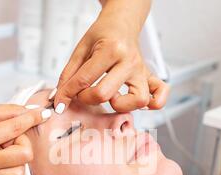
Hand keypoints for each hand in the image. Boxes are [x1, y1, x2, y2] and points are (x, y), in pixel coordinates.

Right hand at [0, 105, 50, 174]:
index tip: (43, 114)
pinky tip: (5, 172)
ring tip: (5, 156)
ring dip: (18, 164)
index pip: (15, 128)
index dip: (32, 119)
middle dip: (23, 144)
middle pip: (24, 155)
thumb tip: (32, 111)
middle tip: (9, 141)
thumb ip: (7, 112)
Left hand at [54, 12, 169, 112]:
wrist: (122, 23)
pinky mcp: (148, 77)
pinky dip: (154, 103)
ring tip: (111, 97)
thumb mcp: (81, 48)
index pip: (84, 80)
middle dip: (87, 98)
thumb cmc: (104, 34)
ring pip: (137, 100)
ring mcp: (141, 71)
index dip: (67, 93)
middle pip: (106, 93)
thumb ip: (69, 74)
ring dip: (120, 105)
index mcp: (111, 50)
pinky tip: (138, 104)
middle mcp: (129, 61)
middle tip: (83, 93)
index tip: (60, 101)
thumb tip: (60, 98)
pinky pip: (160, 94)